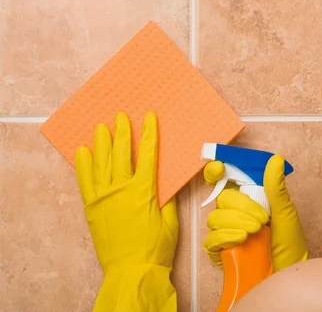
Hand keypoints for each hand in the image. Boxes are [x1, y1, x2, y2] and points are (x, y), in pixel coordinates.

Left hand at [75, 112, 177, 310]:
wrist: (132, 271)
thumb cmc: (156, 247)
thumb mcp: (171, 221)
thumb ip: (167, 198)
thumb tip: (167, 181)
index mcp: (144, 190)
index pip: (148, 154)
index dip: (149, 133)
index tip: (149, 117)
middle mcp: (121, 189)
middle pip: (121, 153)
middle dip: (122, 133)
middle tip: (121, 117)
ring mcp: (104, 198)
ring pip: (101, 163)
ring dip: (101, 143)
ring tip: (101, 127)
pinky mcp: (92, 208)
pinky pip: (85, 181)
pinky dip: (83, 165)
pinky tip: (82, 152)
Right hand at [203, 155, 307, 271]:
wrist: (289, 271)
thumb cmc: (289, 242)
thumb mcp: (285, 211)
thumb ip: (276, 186)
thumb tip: (275, 159)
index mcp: (246, 199)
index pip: (223, 181)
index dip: (215, 172)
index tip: (219, 168)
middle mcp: (233, 214)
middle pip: (221, 198)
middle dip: (241, 206)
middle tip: (261, 218)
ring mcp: (226, 232)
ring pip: (215, 218)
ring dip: (236, 222)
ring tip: (256, 230)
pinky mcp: (221, 252)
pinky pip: (211, 240)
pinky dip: (226, 236)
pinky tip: (241, 238)